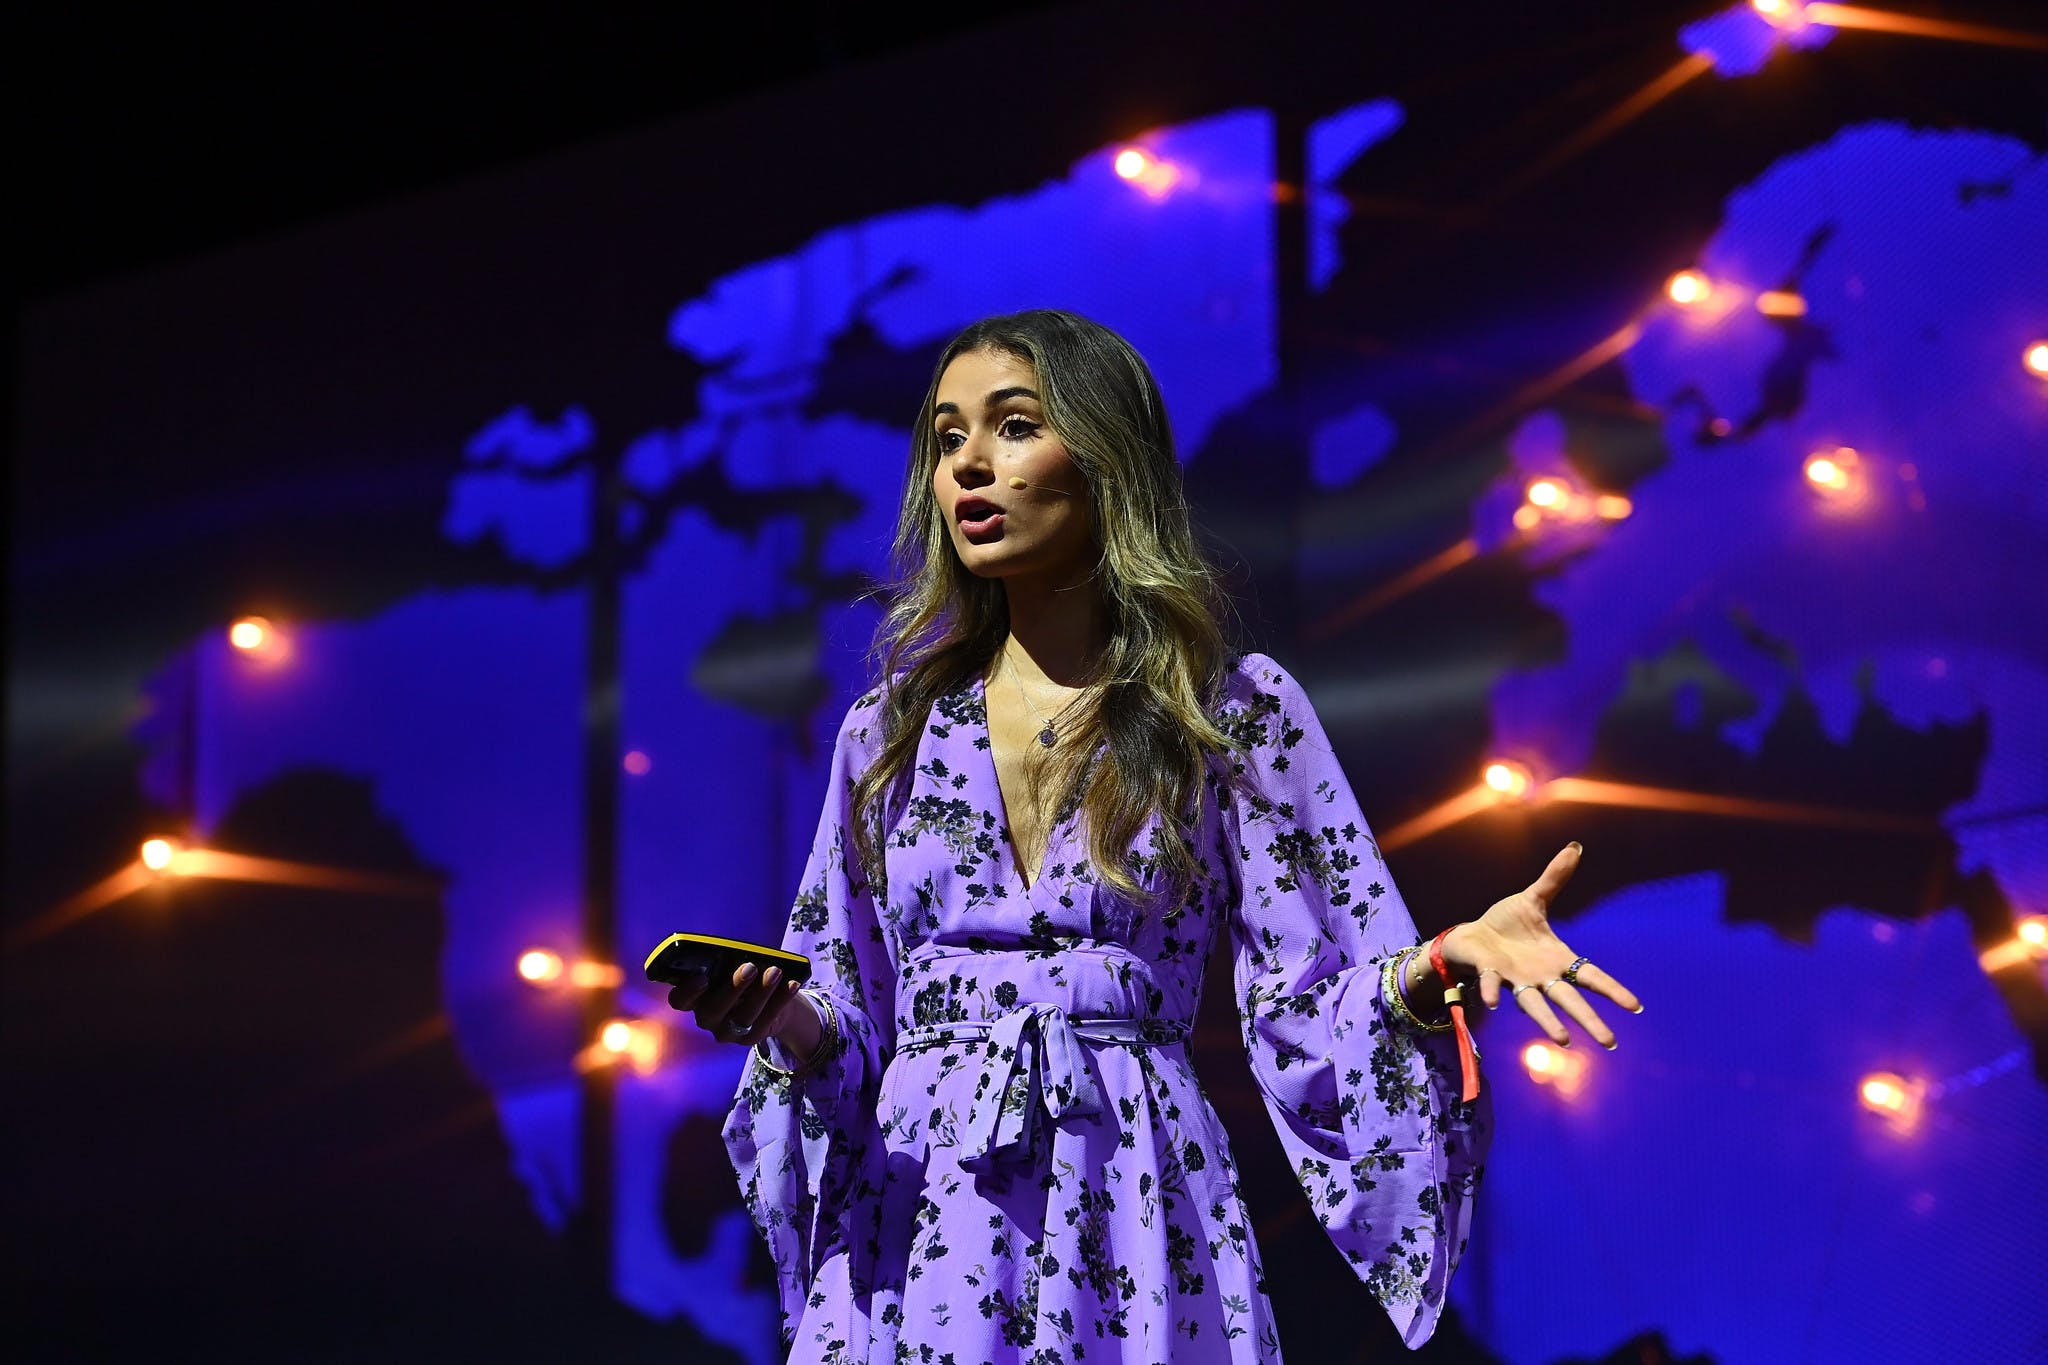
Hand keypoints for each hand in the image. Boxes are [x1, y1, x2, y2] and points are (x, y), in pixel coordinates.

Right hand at [667, 960, 810, 1048]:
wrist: (767, 998)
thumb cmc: (741, 974)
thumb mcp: (731, 968)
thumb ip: (728, 964)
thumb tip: (740, 955)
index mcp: (694, 998)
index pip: (679, 1001)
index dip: (687, 991)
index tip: (702, 977)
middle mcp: (707, 1018)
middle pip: (713, 1010)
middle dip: (732, 988)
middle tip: (750, 967)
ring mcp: (727, 1032)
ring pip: (742, 1017)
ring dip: (761, 992)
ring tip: (776, 971)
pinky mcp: (749, 1038)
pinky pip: (766, 1020)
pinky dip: (781, 1000)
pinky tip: (792, 984)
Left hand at [1440, 842, 1642, 1049]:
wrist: (1472, 934)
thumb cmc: (1506, 923)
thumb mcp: (1533, 898)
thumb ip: (1554, 877)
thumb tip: (1575, 847)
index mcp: (1556, 960)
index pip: (1590, 976)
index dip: (1611, 990)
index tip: (1635, 1006)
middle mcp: (1540, 976)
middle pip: (1569, 1000)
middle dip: (1589, 1020)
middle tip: (1610, 1042)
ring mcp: (1515, 979)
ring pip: (1534, 1004)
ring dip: (1547, 1021)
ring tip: (1563, 1040)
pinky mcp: (1490, 974)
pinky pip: (1492, 985)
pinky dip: (1492, 992)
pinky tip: (1493, 1003)